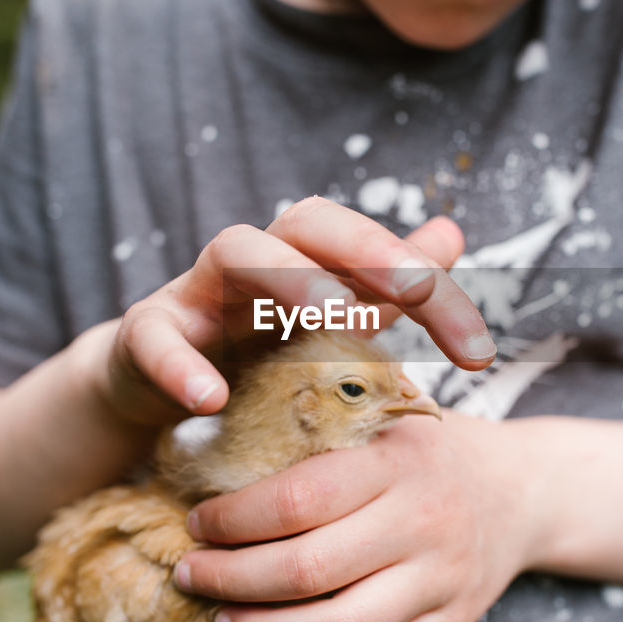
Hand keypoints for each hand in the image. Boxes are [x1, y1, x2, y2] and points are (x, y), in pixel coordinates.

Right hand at [97, 198, 495, 425]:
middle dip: (367, 249)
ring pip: (235, 249)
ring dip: (289, 277)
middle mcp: (256, 260)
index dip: (426, 284)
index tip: (476, 348)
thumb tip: (451, 233)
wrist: (156, 383)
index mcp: (304, 259)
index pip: (370, 245)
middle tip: (417, 291)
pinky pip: (155, 335)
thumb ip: (387, 285)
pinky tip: (213, 398)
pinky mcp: (146, 334)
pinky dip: (180, 364)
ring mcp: (197, 291)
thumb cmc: (254, 348)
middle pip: (307, 223)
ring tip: (334, 315)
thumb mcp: (327, 321)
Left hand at [173, 411, 537, 621]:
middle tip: (192, 575)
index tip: (198, 523)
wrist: (524, 489)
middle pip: (309, 571)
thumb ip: (323, 417)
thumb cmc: (432, 447)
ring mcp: (441, 579)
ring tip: (226, 620)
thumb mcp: (389, 411)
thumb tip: (217, 432)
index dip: (235, 520)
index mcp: (398, 461)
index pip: (299, 500)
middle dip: (232, 580)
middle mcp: (423, 521)